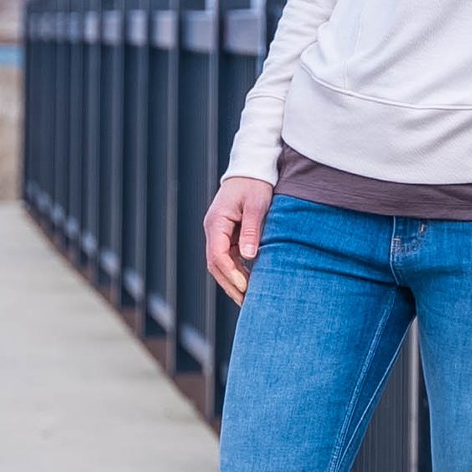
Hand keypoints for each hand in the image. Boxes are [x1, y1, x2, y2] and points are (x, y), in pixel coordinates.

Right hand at [204, 176, 273, 304]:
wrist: (252, 169)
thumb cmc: (255, 184)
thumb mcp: (257, 204)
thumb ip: (252, 229)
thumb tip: (249, 256)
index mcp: (216, 222)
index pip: (217, 255)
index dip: (230, 273)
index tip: (246, 286)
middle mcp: (213, 230)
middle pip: (215, 264)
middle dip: (230, 284)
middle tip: (247, 302)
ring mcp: (219, 233)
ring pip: (220, 264)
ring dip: (232, 281)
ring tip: (249, 298)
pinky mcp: (227, 236)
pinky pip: (228, 259)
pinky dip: (236, 272)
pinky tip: (249, 283)